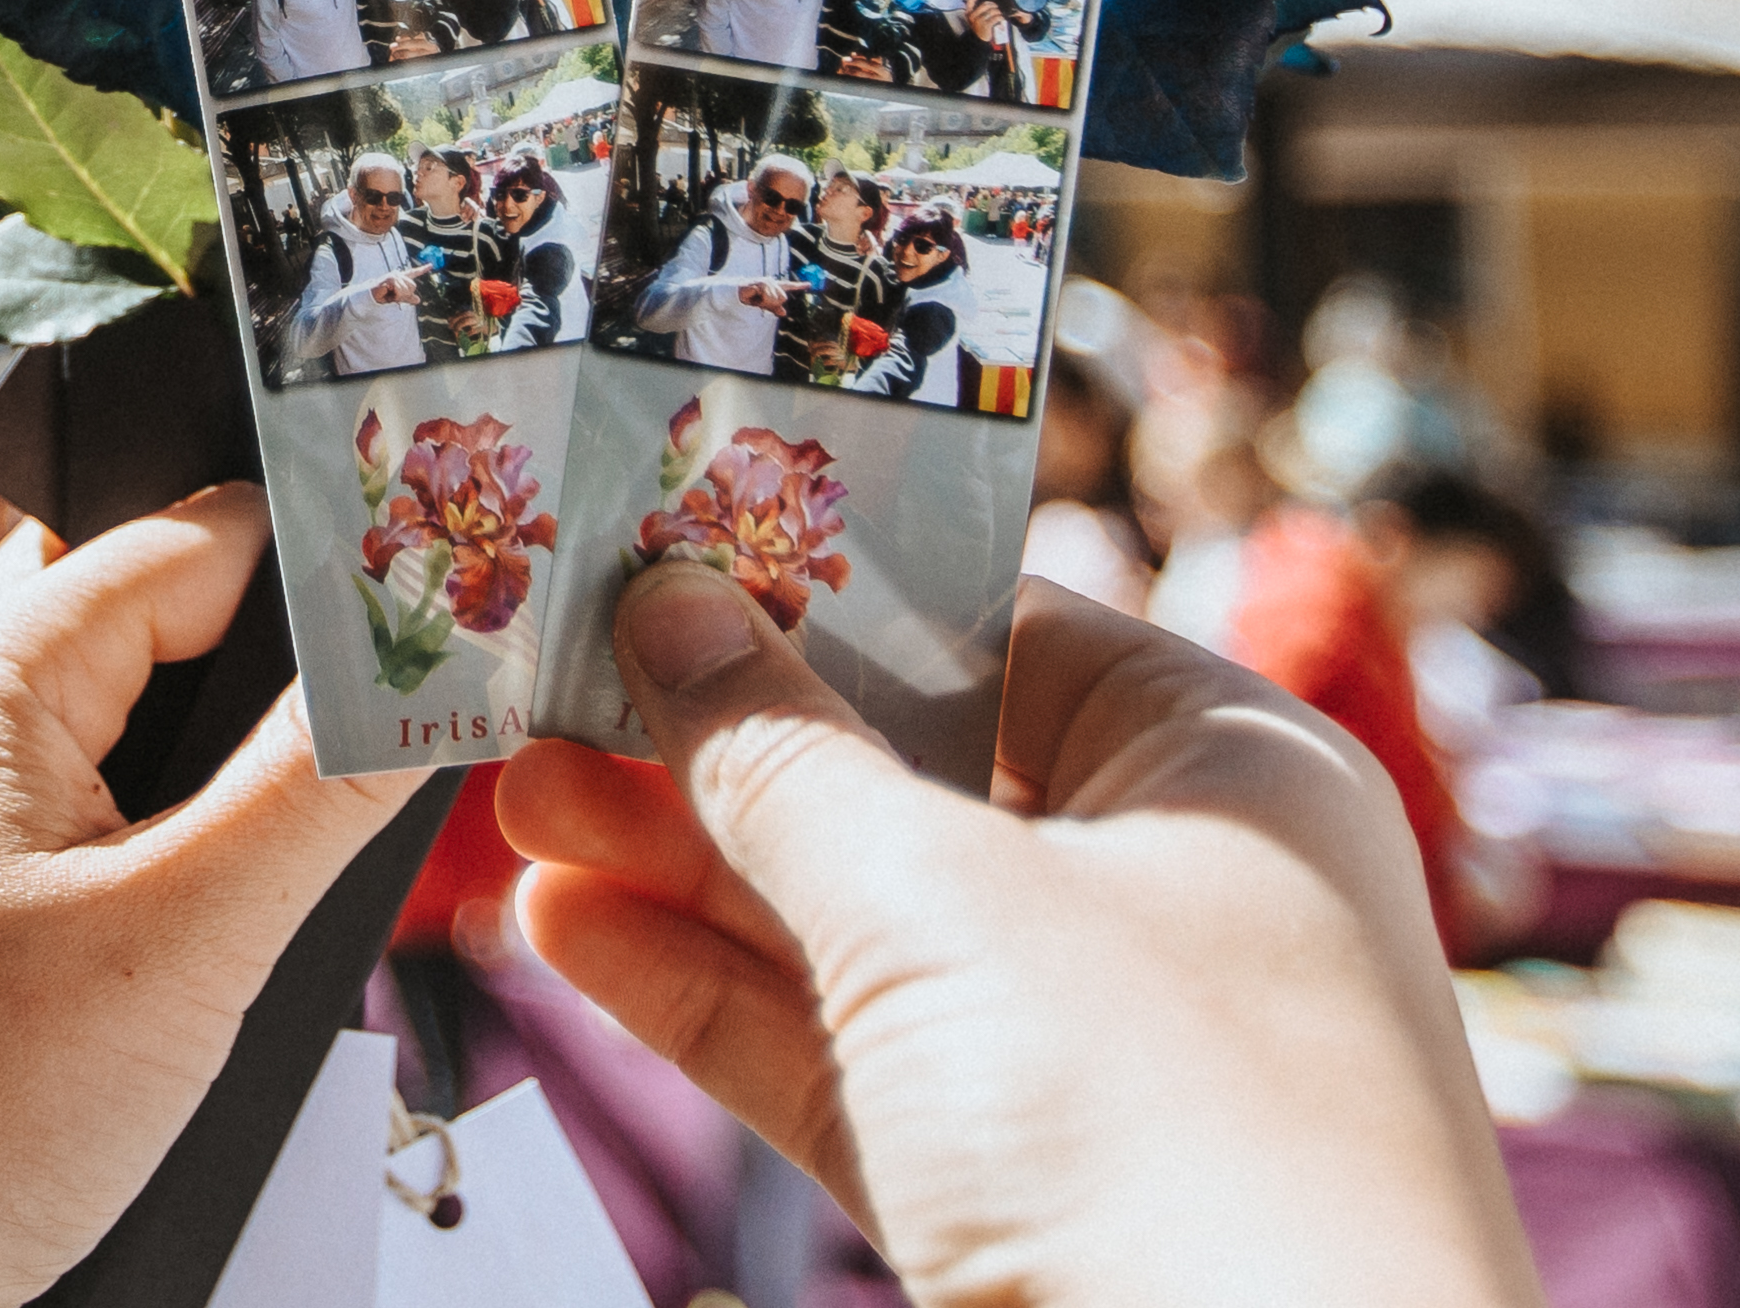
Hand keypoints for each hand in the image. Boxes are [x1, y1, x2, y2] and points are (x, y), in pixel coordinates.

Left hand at [0, 488, 406, 1307]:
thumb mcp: (181, 941)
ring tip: (324, 852)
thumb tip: (435, 667)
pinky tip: (226, 935)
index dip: (334, 566)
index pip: (210, 533)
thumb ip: (317, 787)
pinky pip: (91, 824)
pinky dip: (173, 861)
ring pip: (135, 730)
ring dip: (231, 782)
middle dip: (283, 675)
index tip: (456, 615)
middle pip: (169, 619)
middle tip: (397, 743)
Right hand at [501, 572, 1531, 1307]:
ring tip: (514, 800)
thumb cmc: (1164, 1132)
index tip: (652, 551)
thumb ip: (784, 758)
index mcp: (1225, 775)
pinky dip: (709, 999)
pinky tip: (571, 934)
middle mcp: (1172, 898)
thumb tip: (672, 605)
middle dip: (716, 740)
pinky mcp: (1013, 1190)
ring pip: (855, 927)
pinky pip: (841, 1060)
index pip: (998, 627)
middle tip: (540, 686)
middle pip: (907, 777)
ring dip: (682, 866)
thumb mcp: (945, 905)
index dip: (818, 589)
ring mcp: (1091, 1059)